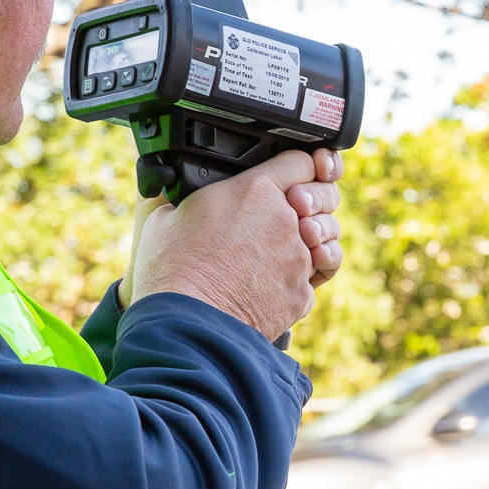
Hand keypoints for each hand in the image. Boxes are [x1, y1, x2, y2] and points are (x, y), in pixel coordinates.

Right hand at [124, 149, 342, 339]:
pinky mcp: (301, 294)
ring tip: (286, 248)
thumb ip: (183, 194)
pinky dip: (299, 279)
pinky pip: (313, 278)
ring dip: (312, 240)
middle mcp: (286, 220)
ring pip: (325, 239)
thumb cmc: (171, 272)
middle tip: (296, 210)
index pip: (299, 160)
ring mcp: (298, 259)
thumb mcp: (163, 216)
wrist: (185, 328)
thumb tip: (173, 187)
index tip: (293, 174)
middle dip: (315, 200)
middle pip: (324, 197)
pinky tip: (275, 282)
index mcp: (255, 190)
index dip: (298, 165)